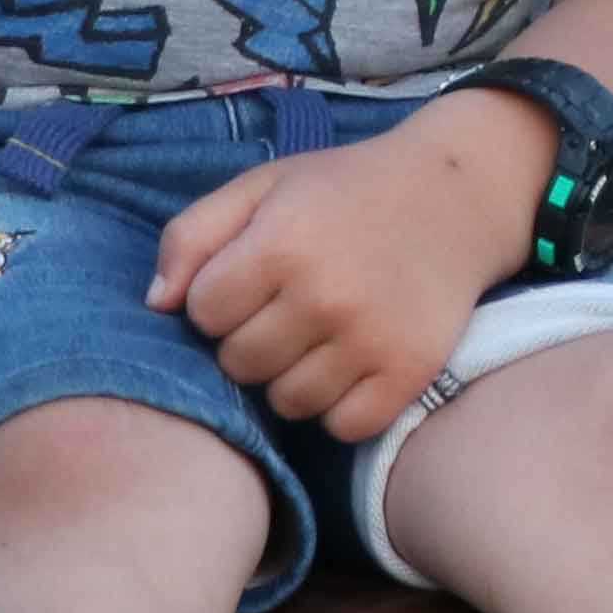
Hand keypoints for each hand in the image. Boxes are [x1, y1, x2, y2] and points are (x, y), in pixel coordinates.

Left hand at [152, 102, 546, 443]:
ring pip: (287, 402)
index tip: (252, 280)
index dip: (219, 299)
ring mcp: (370, 340)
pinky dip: (339, 406)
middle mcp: (324, 296)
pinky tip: (349, 366)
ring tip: (319, 336)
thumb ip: (194, 234)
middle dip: (251, 339)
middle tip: (288, 308)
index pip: (202, 314)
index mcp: (281, 244)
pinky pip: (343, 426)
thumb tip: (157, 305)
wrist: (455, 196)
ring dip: (292, 377)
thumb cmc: (345, 190)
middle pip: (240, 364)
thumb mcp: (263, 186)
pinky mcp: (409, 373)